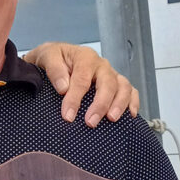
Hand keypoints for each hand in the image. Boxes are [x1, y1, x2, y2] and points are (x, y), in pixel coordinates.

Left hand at [24, 42, 138, 125]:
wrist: (57, 58)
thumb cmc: (53, 59)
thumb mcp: (47, 57)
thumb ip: (54, 69)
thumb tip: (64, 87)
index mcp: (85, 57)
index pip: (82, 79)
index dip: (75, 99)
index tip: (68, 116)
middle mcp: (101, 65)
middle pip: (107, 83)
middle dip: (100, 104)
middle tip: (90, 122)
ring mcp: (111, 74)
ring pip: (123, 87)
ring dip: (119, 104)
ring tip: (111, 119)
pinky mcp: (117, 84)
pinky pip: (131, 91)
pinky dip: (133, 102)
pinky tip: (130, 115)